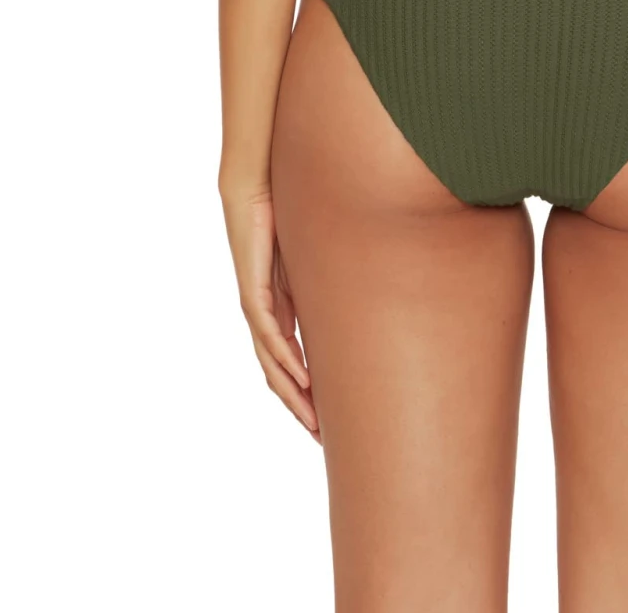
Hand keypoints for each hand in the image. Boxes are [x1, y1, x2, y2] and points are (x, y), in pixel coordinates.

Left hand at [221, 186, 318, 439]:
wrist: (255, 186)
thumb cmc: (286, 212)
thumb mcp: (317, 255)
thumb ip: (334, 275)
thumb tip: (374, 282)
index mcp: (280, 309)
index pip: (292, 362)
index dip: (308, 393)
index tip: (327, 420)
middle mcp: (266, 315)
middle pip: (280, 375)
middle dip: (301, 408)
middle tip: (322, 440)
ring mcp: (257, 307)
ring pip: (272, 365)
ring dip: (293, 396)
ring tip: (313, 422)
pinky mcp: (253, 293)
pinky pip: (270, 336)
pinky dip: (286, 361)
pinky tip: (302, 379)